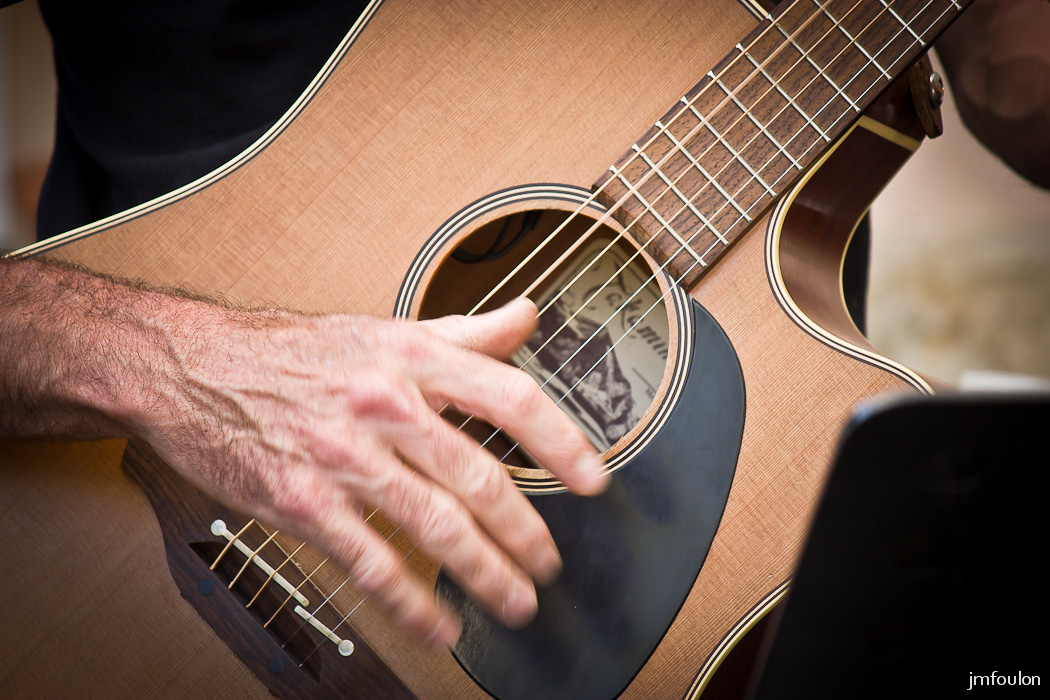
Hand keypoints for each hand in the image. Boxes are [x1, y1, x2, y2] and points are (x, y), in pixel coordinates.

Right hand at [140, 297, 605, 647]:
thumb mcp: (383, 327)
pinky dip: (413, 602)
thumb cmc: (290, 351)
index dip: (562, 444)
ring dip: (486, 574)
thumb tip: (525, 318)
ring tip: (516, 601)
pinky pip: (372, 563)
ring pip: (436, 526)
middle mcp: (385, 404)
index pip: (510, 398)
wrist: (192, 367)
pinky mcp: (304, 503)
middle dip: (525, 533)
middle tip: (549, 563)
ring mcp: (344, 458)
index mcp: (412, 357)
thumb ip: (463, 330)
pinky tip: (439, 623)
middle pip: (480, 477)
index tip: (591, 481)